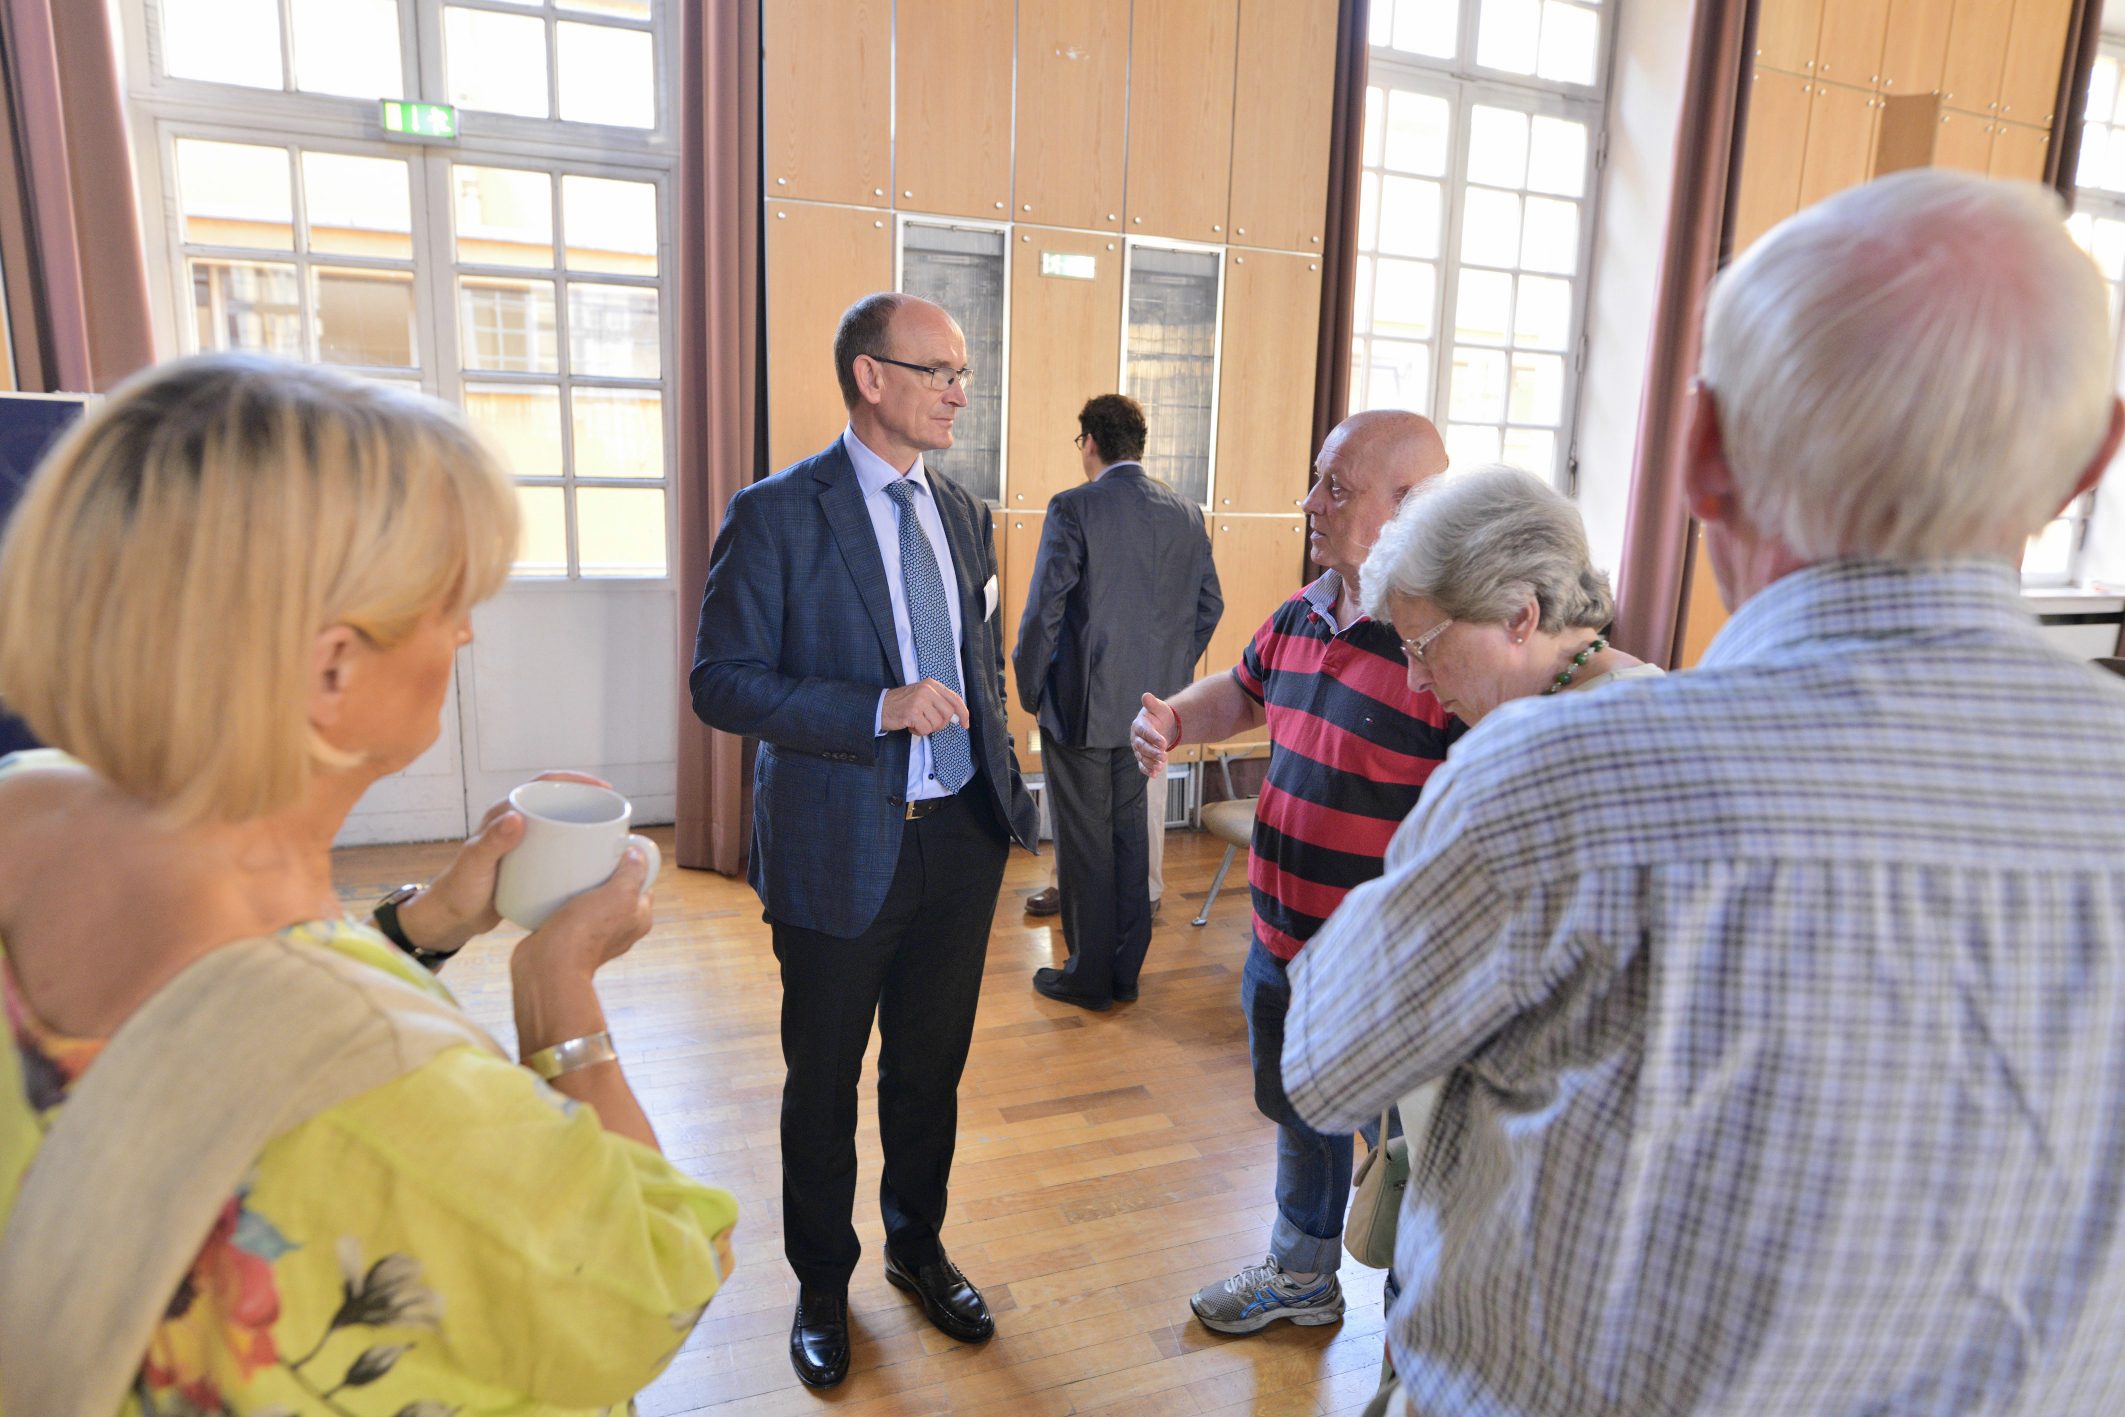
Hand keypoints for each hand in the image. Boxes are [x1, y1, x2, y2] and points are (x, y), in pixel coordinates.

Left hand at [393, 770, 609, 955]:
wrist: (453, 919)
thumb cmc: (459, 889)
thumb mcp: (475, 865)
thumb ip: (493, 842)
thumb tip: (518, 818)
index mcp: (505, 813)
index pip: (544, 785)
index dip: (575, 780)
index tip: (602, 787)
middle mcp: (518, 824)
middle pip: (559, 803)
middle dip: (588, 803)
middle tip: (613, 817)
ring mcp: (526, 844)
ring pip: (562, 828)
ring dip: (586, 830)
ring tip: (611, 842)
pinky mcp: (532, 864)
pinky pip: (560, 852)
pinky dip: (579, 854)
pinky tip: (594, 867)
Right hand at [512, 842, 655, 982]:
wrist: (548, 965)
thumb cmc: (587, 932)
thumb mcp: (619, 894)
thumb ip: (633, 873)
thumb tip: (638, 854)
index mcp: (638, 920)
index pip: (643, 885)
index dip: (633, 866)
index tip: (616, 851)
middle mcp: (619, 929)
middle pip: (616, 890)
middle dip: (604, 874)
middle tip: (590, 858)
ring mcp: (594, 934)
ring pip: (592, 900)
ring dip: (581, 886)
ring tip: (570, 871)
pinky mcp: (569, 936)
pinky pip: (570, 911)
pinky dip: (563, 900)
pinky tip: (553, 889)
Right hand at [882, 678, 970, 736]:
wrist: (880, 706)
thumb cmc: (903, 704)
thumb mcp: (923, 697)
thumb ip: (941, 704)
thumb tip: (959, 719)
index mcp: (932, 684)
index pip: (955, 698)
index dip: (963, 713)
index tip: (966, 724)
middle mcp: (927, 690)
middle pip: (948, 714)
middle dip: (940, 724)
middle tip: (928, 723)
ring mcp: (919, 700)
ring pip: (938, 723)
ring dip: (928, 728)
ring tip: (916, 722)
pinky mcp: (912, 712)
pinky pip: (926, 729)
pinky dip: (918, 732)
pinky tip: (910, 725)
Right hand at [1131, 693, 1177, 776]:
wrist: (1161, 724)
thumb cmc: (1159, 714)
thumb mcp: (1158, 707)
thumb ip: (1152, 703)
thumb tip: (1146, 696)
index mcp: (1139, 725)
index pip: (1145, 732)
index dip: (1153, 738)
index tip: (1164, 743)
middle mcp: (1136, 737)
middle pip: (1142, 746)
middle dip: (1152, 752)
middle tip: (1164, 757)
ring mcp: (1138, 748)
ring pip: (1142, 757)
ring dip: (1151, 763)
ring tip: (1161, 767)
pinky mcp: (1142, 756)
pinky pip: (1142, 764)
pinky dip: (1147, 770)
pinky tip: (1154, 774)